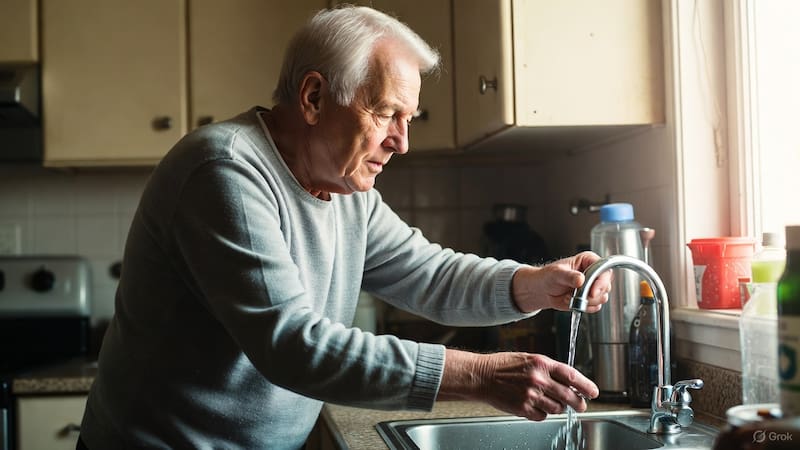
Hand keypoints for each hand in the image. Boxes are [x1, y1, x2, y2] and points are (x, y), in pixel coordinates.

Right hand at [439, 350, 598, 420]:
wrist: (481, 376)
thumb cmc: (503, 366)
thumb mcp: (529, 359)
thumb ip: (548, 369)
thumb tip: (569, 380)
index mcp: (541, 363)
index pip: (571, 375)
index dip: (586, 385)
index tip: (594, 391)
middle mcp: (538, 379)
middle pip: (569, 395)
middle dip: (579, 402)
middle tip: (581, 405)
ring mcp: (531, 395)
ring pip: (557, 408)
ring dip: (558, 408)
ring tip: (550, 402)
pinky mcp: (523, 408)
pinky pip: (542, 416)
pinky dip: (542, 413)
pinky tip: (535, 405)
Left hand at [511, 251, 610, 313]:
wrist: (543, 290)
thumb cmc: (548, 277)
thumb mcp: (556, 274)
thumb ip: (569, 276)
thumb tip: (580, 279)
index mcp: (588, 261)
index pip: (604, 269)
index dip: (601, 281)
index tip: (592, 291)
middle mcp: (594, 273)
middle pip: (606, 286)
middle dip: (592, 294)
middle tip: (576, 295)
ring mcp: (594, 287)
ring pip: (602, 298)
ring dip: (585, 301)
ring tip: (569, 296)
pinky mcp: (591, 299)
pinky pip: (595, 307)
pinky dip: (583, 307)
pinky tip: (571, 301)